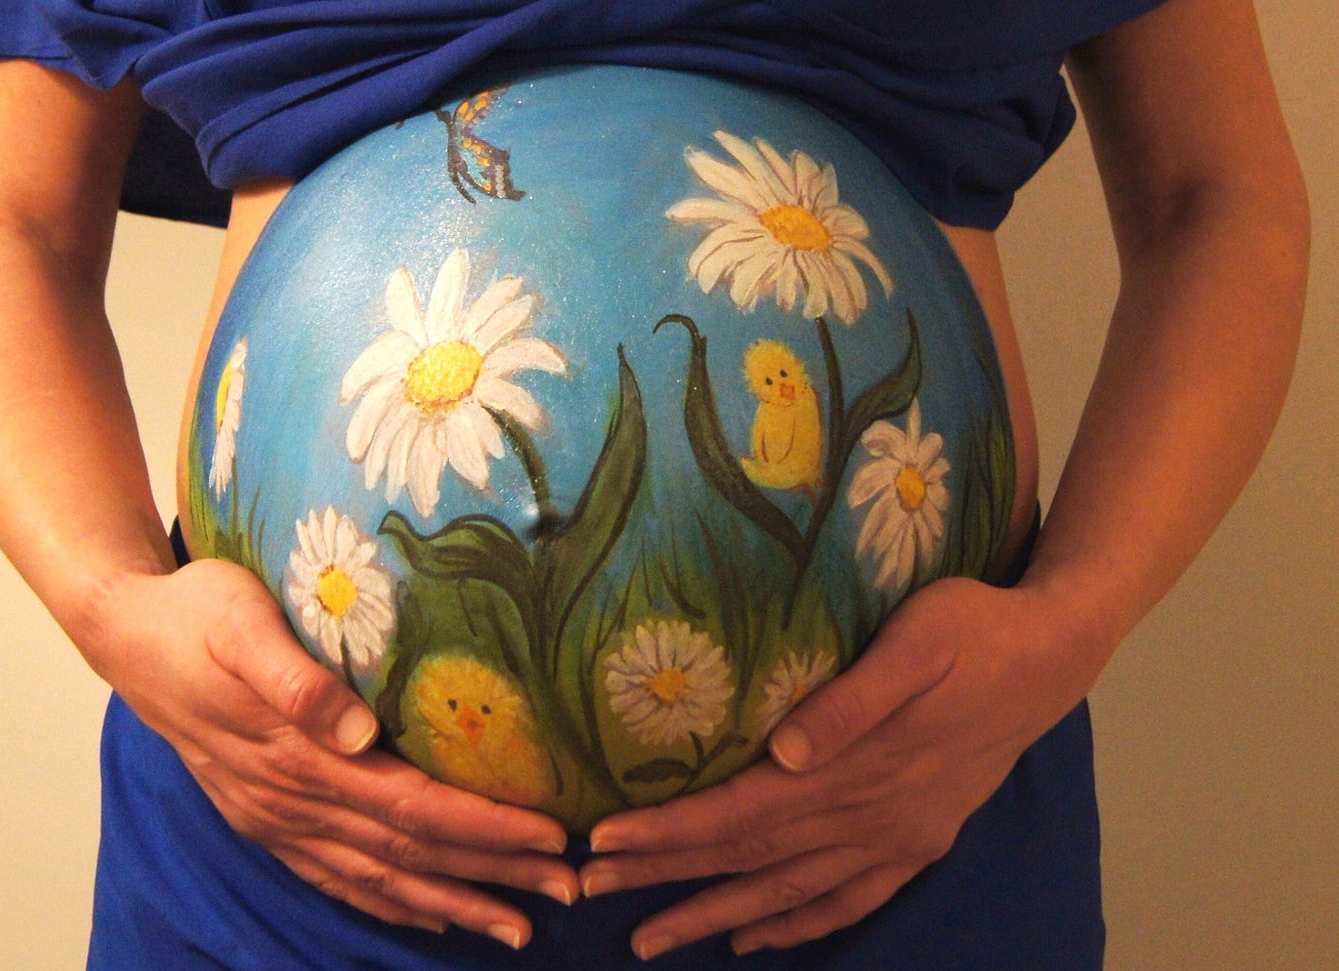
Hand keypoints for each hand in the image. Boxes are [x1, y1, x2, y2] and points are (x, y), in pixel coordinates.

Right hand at [89, 557, 577, 948]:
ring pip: (377, 876)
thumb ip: (294, 678)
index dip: (482, 827)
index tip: (549, 838)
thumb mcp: (239, 623)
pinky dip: (389, 903)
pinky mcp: (265, 818)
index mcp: (296, 756)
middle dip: (490, 874)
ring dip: (450, 903)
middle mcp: (290, 801)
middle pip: (408, 850)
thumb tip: (356, 729)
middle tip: (567, 889)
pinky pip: (335, 877)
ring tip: (516, 927)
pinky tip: (429, 916)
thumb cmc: (196, 614)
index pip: (411, 805)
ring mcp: (275, 818)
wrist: (127, 634)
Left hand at [579, 576, 1103, 958]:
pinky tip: (757, 938)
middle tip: (592, 892)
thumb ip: (852, 700)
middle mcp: (872, 815)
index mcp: (859, 765)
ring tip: (654, 938)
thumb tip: (784, 750)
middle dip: (667, 878)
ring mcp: (898, 836)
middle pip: (750, 856)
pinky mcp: (920, 840)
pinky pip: (851, 899)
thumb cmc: (974, 629)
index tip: (604, 843)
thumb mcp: (918, 642)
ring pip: (790, 890)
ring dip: (716, 914)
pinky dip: (799, 923)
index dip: (671, 830)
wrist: (1055, 655)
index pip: (743, 810)